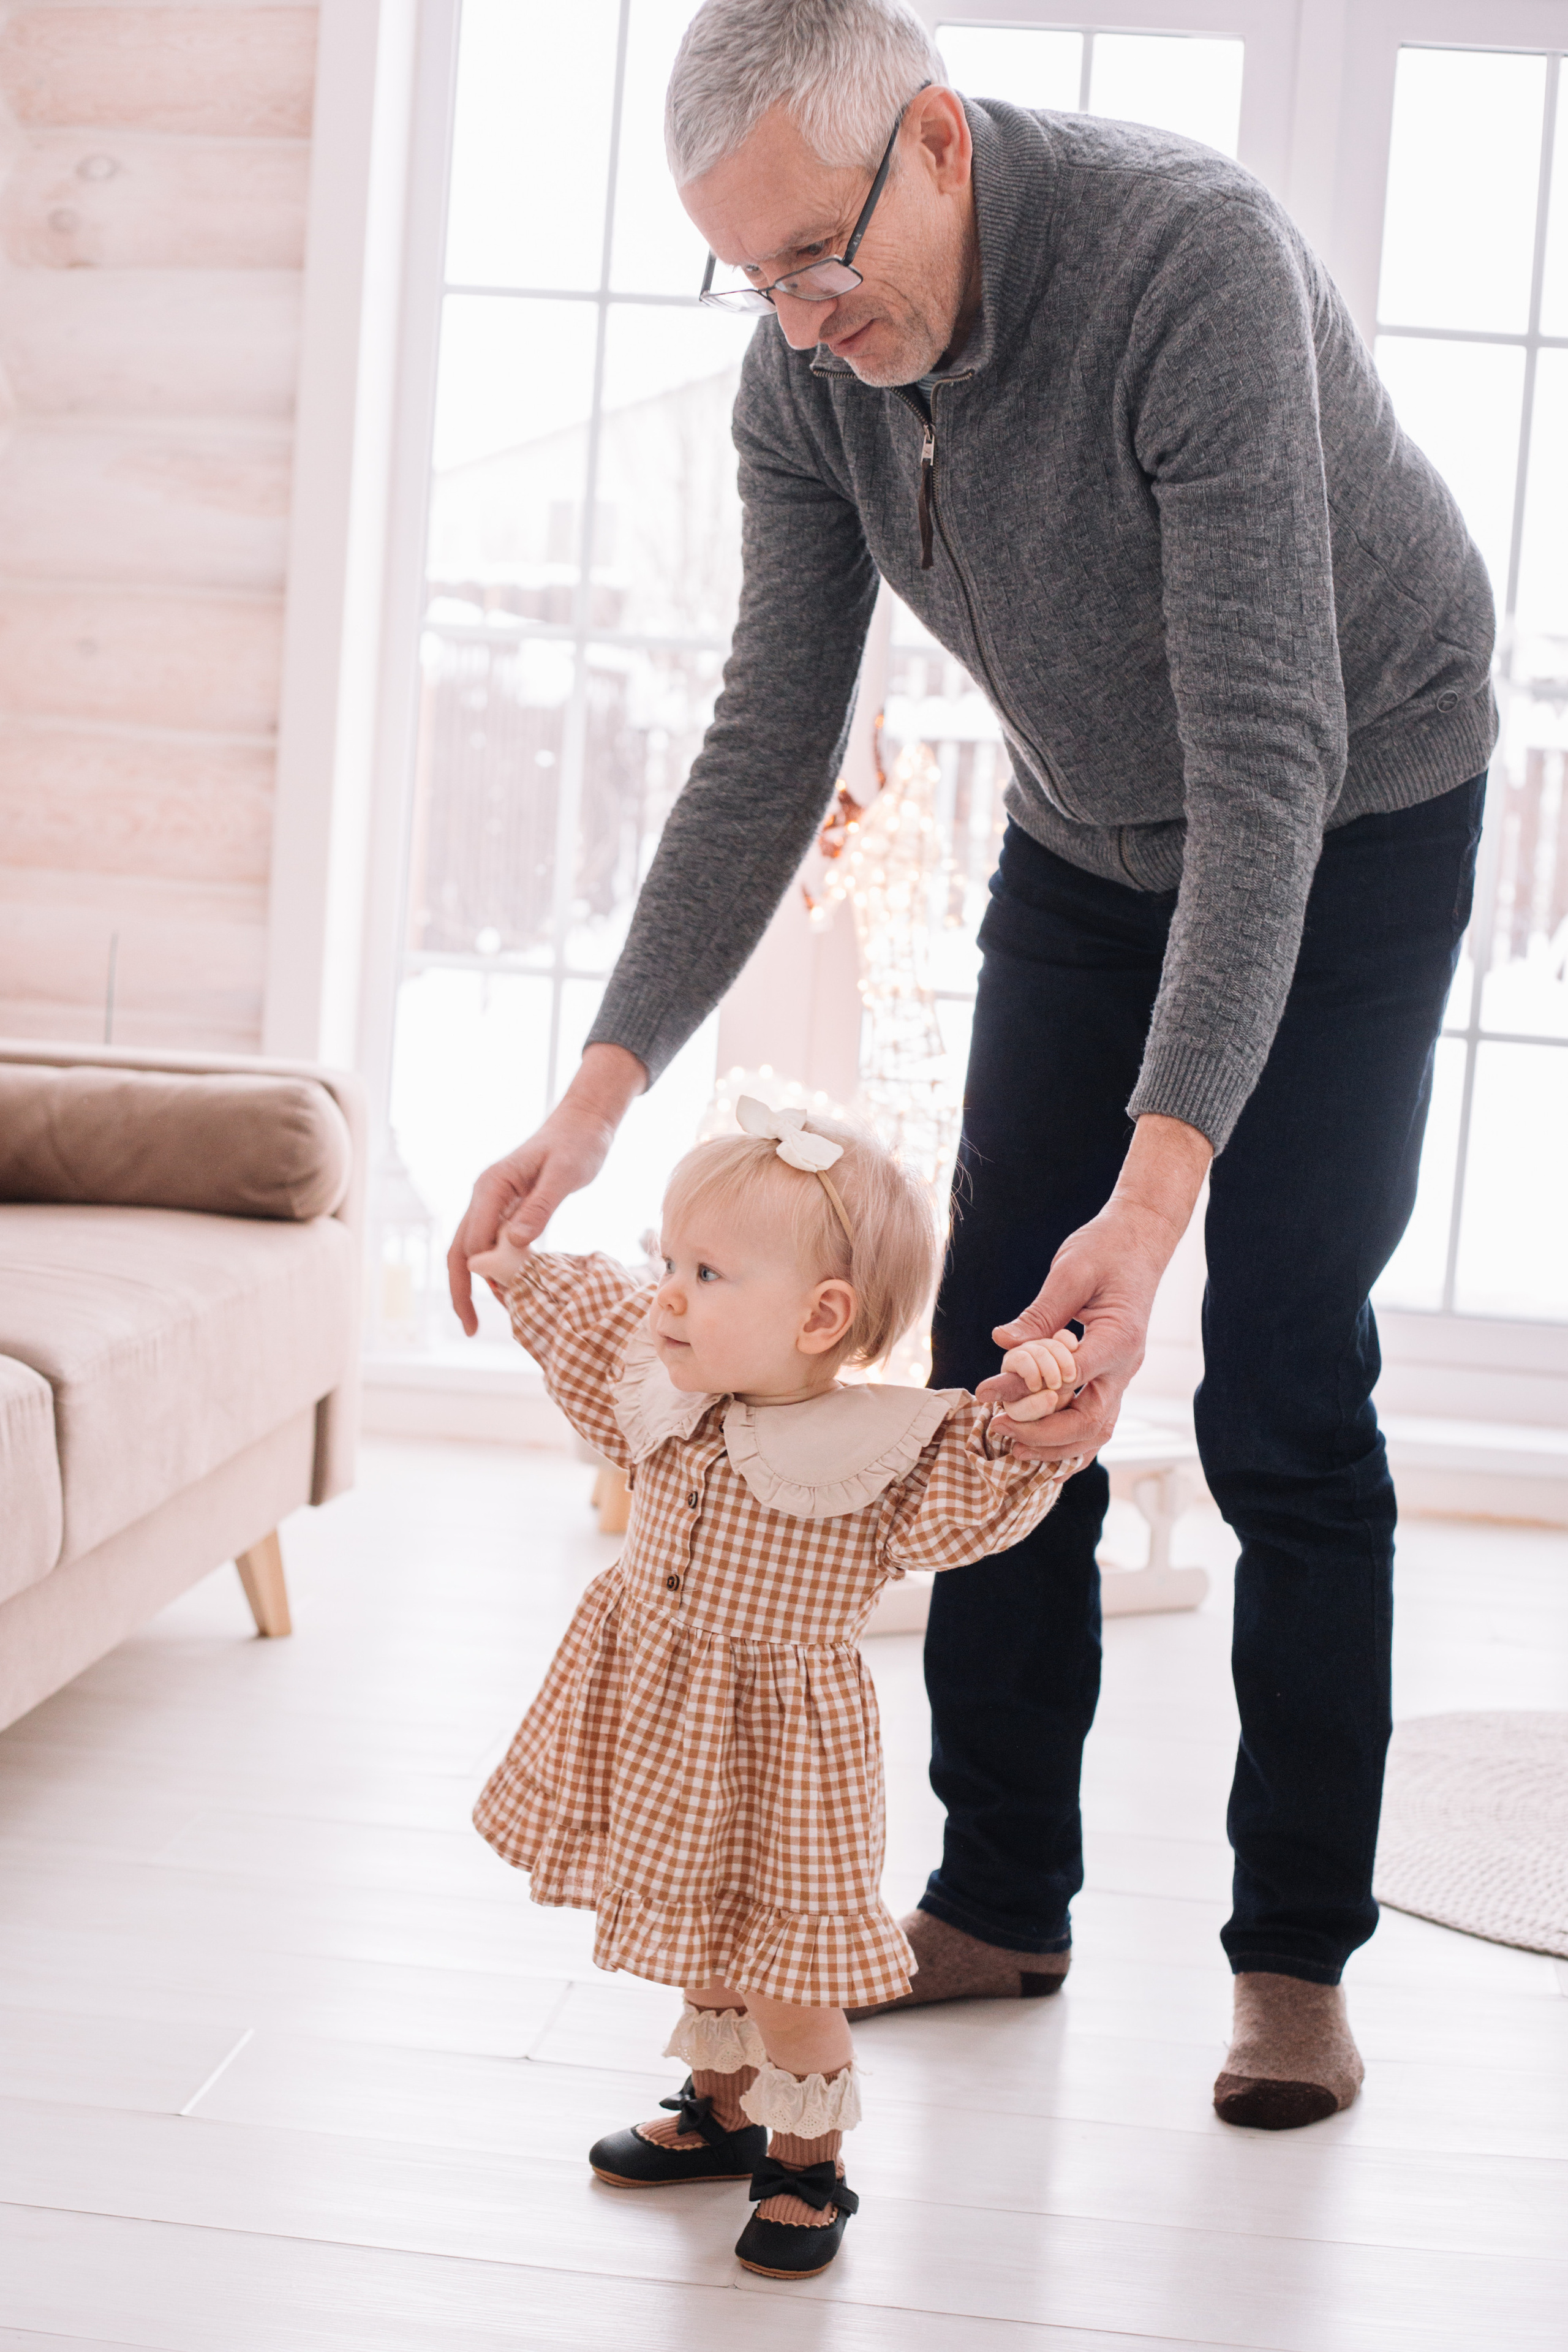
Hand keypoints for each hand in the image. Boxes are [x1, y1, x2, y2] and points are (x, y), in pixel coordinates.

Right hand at [446, 1043, 645, 1335]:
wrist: (585, 1121)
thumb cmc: (578, 1143)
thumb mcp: (565, 1174)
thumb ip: (539, 1207)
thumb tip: (513, 1244)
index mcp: (492, 1187)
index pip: (471, 1241)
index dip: (473, 1279)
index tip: (485, 1311)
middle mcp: (485, 1195)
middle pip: (461, 1250)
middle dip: (463, 1290)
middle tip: (471, 1329)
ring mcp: (495, 1202)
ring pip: (476, 1250)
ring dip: (484, 1283)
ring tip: (507, 1316)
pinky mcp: (509, 1208)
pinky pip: (496, 1244)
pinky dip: (501, 1269)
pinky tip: (516, 1290)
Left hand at [976, 1114, 1211, 1461]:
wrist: (1140, 1241)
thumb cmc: (1107, 1250)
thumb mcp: (1070, 1272)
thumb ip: (1040, 1314)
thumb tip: (1003, 1343)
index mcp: (1118, 1338)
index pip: (1071, 1379)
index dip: (1029, 1393)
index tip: (989, 1393)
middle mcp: (1125, 1364)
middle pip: (1091, 1420)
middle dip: (1043, 1433)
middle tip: (999, 1427)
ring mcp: (1121, 1374)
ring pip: (1098, 1430)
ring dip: (1057, 1446)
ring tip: (1014, 1447)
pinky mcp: (1111, 1375)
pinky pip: (1096, 1420)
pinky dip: (1070, 1440)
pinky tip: (1039, 1446)